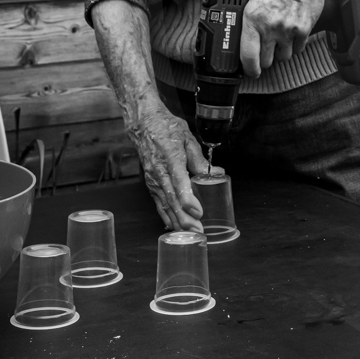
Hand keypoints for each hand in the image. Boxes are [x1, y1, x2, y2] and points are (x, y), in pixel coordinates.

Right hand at [128, 106, 206, 230]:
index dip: (188, 199)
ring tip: (189, 233)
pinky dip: (166, 215)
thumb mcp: (188, 139)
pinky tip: (174, 226)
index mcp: (170, 158)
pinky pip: (158, 202)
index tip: (198, 211)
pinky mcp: (150, 184)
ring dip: (177, 220)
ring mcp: (153, 179)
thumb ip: (200, 159)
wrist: (144, 125)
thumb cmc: (167, 129)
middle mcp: (159, 172)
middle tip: (198, 230)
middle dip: (184, 217)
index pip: (179, 182)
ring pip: (165, 204)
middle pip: (171, 198)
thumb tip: (215, 173)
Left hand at [240, 0, 332, 76]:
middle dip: (265, 58)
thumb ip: (248, 14)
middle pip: (266, 60)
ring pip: (283, 57)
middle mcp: (270, 26)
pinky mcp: (304, 29)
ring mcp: (288, 29)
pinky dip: (295, 45)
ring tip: (281, 39)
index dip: (249, 69)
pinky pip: (298, 49)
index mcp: (252, 17)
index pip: (248, 55)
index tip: (251, 71)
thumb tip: (240, 30)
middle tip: (266, 50)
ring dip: (281, 52)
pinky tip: (293, 33)